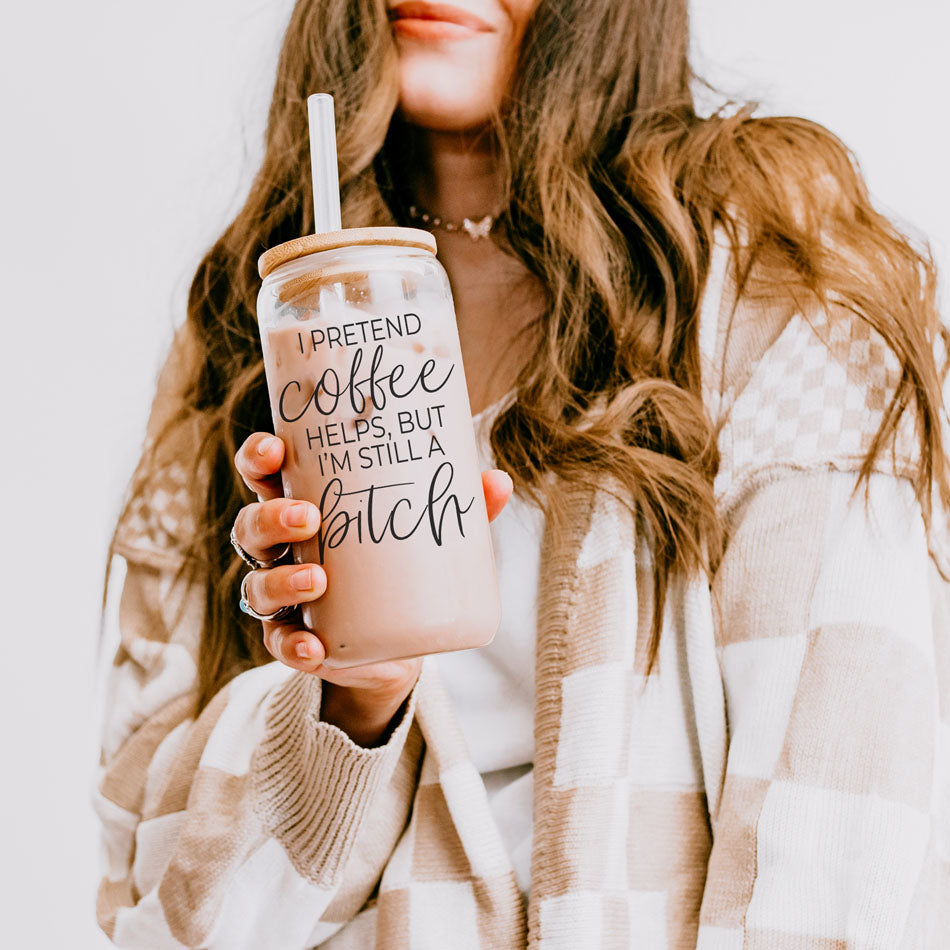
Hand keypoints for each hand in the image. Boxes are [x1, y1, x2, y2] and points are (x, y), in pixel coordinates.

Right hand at [233, 432, 512, 745]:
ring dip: (279, 581)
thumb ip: (459, 509)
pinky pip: (279, 644)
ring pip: (256, 584)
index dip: (260, 458)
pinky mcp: (294, 641)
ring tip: (316, 580)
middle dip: (271, 517)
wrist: (400, 644)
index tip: (276, 449)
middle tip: (308, 517)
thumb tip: (497, 481)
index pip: (267, 476)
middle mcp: (284, 550)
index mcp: (307, 506)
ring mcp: (283, 598)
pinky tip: (312, 648)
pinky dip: (293, 646)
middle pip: (251, 525)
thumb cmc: (404, 567)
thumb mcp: (429, 534)